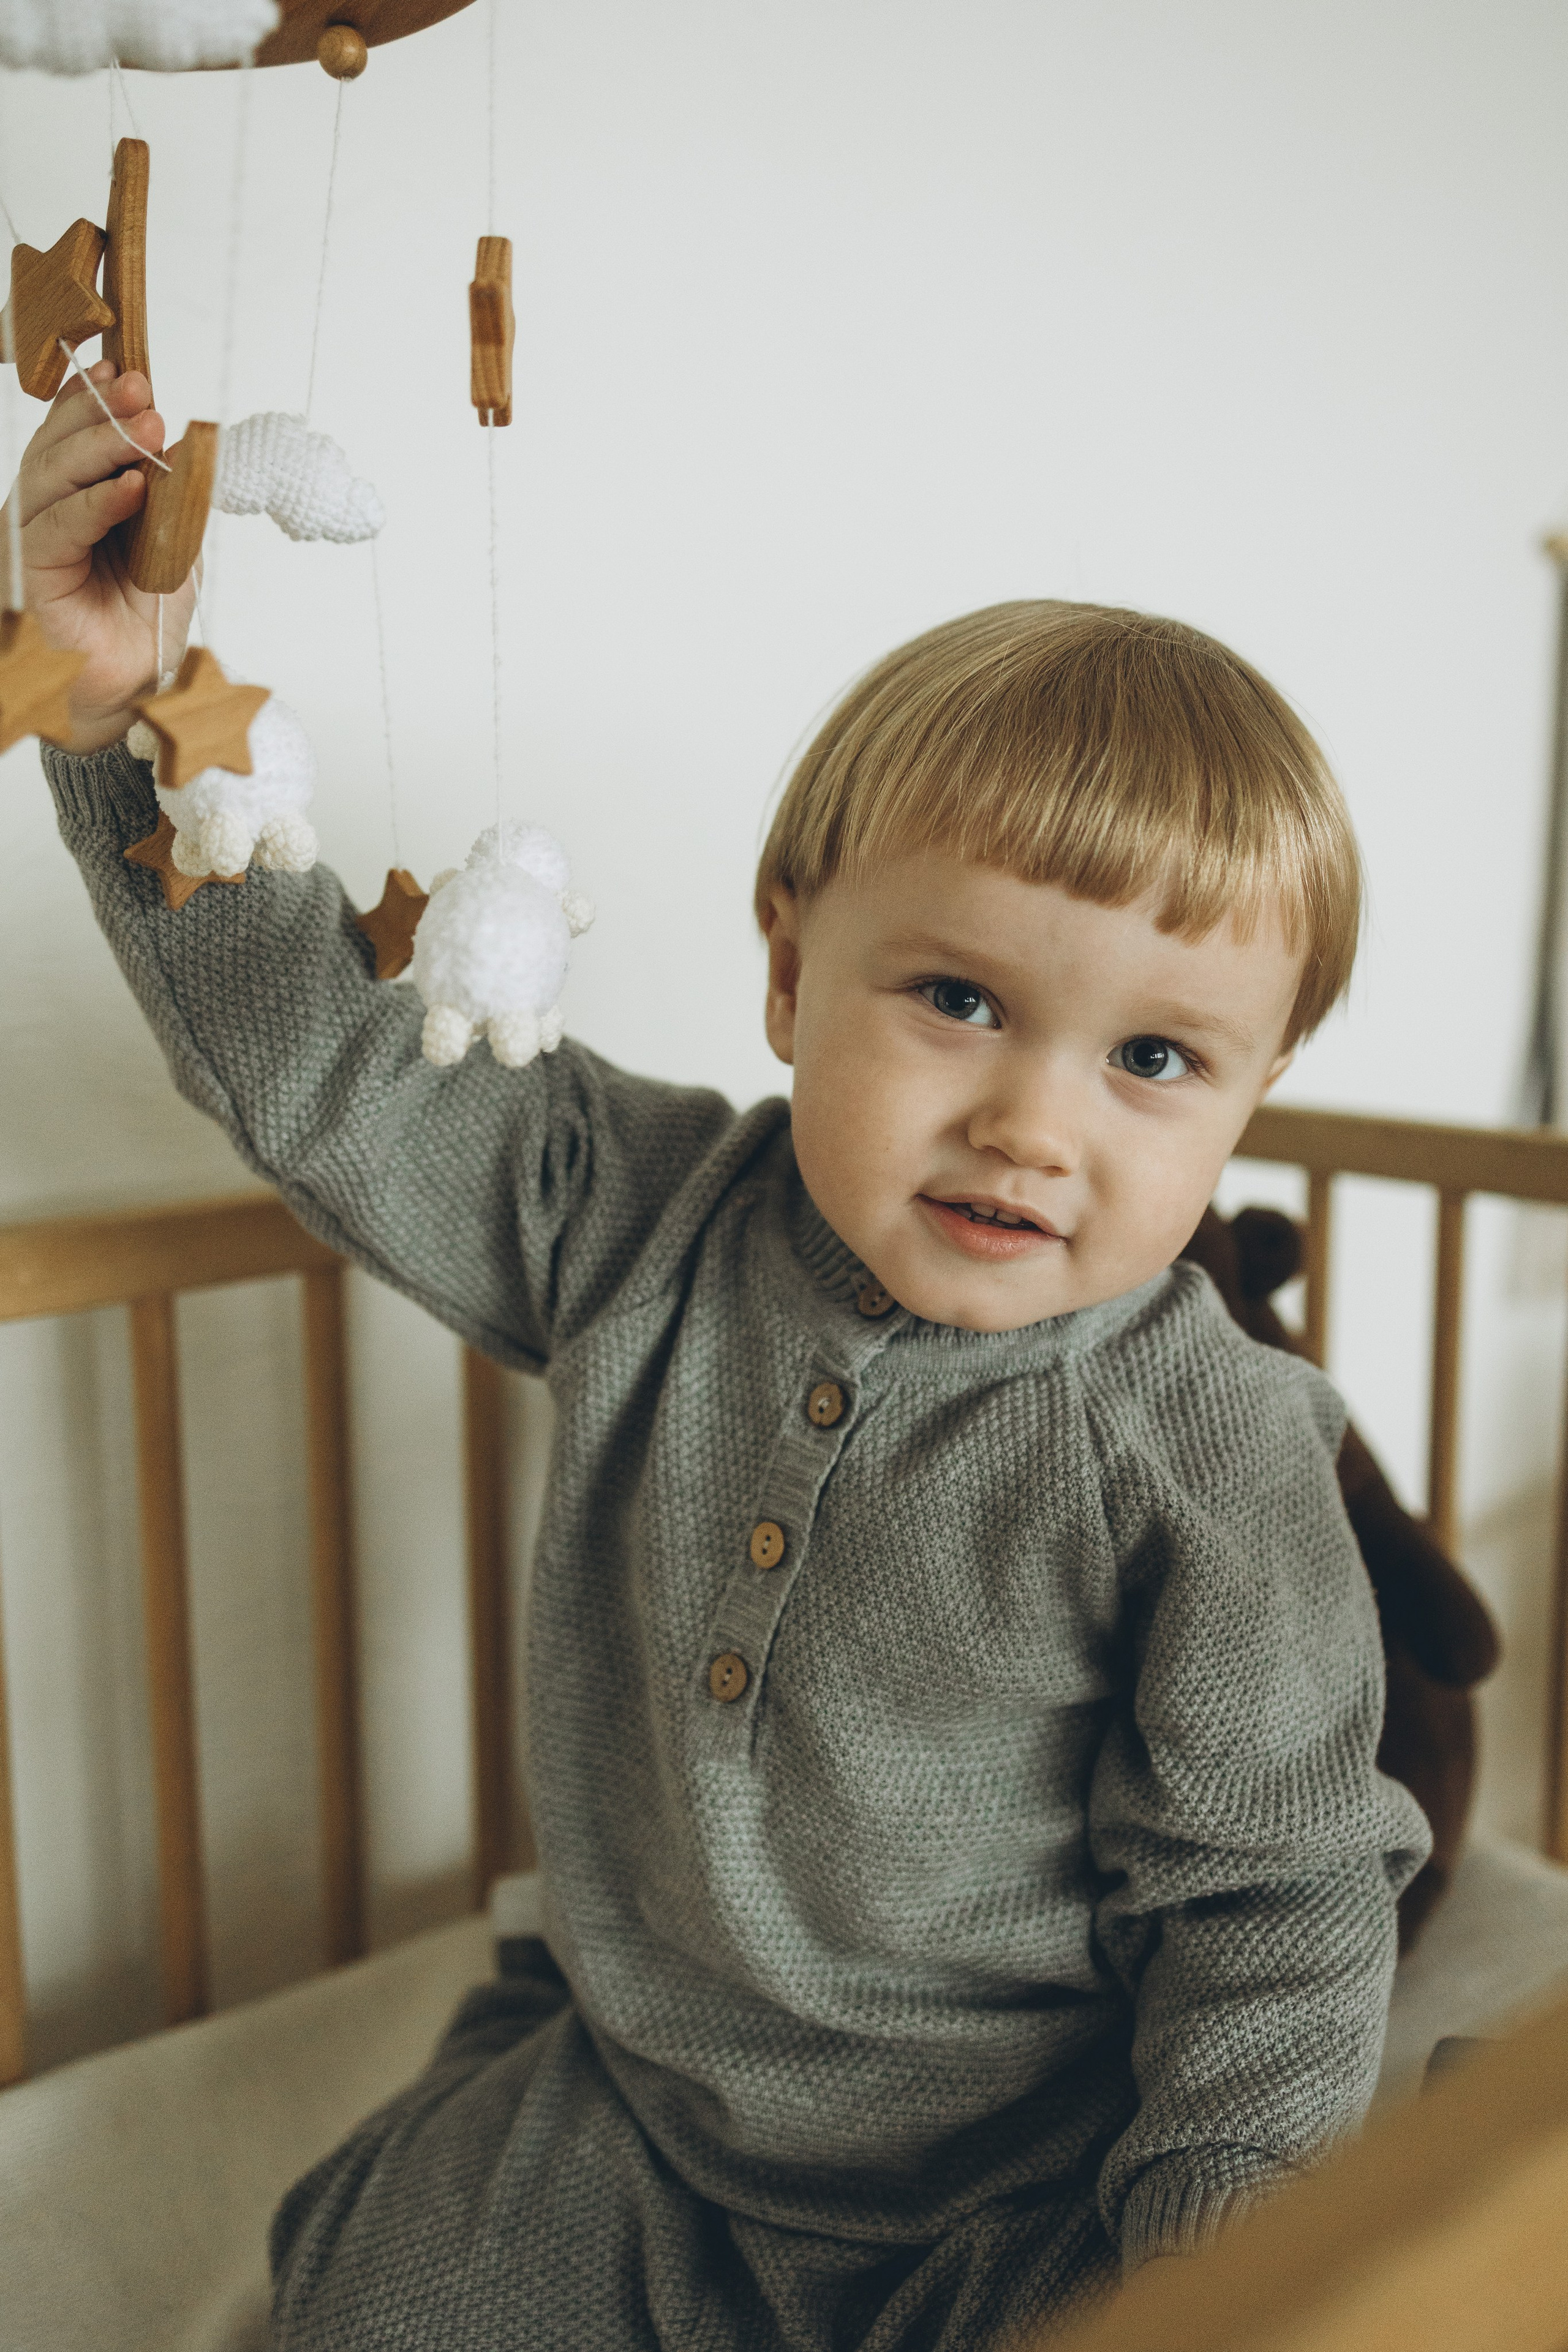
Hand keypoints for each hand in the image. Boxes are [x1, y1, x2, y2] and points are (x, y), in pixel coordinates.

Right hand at [2, 362, 196, 750]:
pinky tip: (131, 487)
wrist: (138, 686)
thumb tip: (179, 446)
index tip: (128, 370)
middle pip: (58, 446)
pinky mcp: (33, 572)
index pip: (72, 437)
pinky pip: (59, 527)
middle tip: (141, 390)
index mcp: (75, 498)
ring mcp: (34, 539)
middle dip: (100, 411)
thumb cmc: (147, 621)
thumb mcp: (172, 547)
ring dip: (101, 447)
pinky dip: (96, 503)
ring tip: (146, 427)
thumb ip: (170, 500)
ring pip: (53, 477)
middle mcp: (46, 512)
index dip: (93, 399)